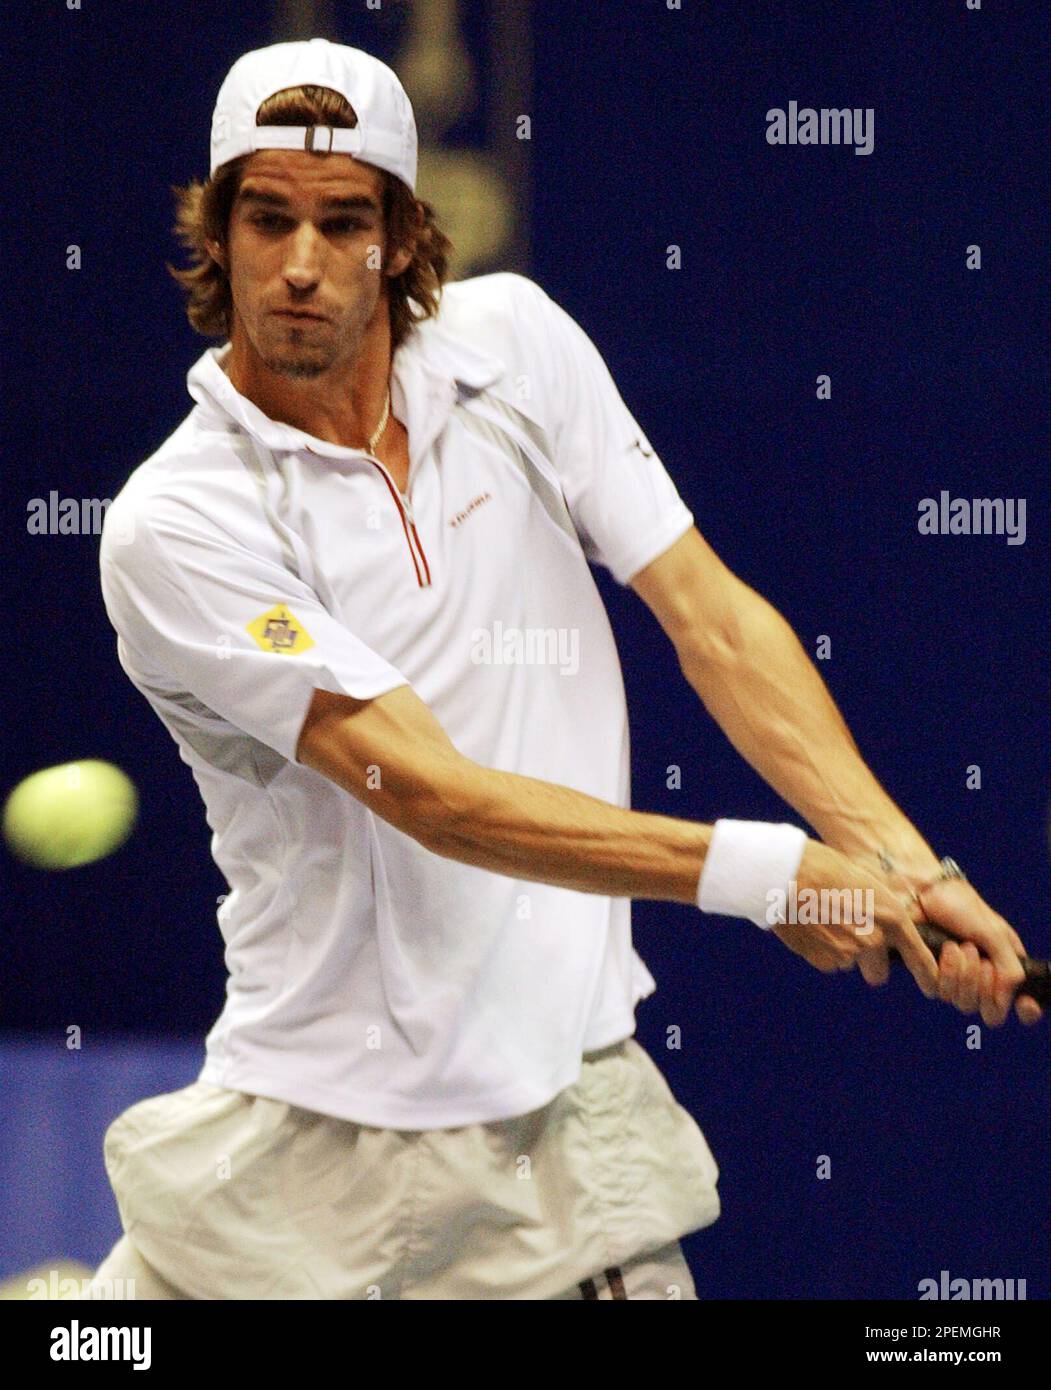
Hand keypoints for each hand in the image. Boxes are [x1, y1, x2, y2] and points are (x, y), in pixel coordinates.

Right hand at [770, 840, 939, 996]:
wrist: (786, 872)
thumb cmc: (824, 867)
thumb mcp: (863, 884)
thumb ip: (876, 913)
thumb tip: (878, 932)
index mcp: (892, 917)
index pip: (919, 957)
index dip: (927, 974)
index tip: (932, 988)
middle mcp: (875, 940)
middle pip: (878, 970)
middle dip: (868, 961)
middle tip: (847, 935)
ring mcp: (849, 953)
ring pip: (848, 961)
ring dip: (838, 948)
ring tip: (821, 917)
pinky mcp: (824, 960)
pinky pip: (827, 961)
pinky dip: (820, 950)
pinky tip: (810, 925)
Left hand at [910, 878, 1041, 1027]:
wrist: (924, 891)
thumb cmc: (961, 905)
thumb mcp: (994, 933)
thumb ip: (1009, 967)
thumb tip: (1009, 998)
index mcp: (1004, 967)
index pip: (1019, 1004)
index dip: (1026, 1012)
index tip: (1025, 1003)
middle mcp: (981, 979)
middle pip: (989, 1011)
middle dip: (985, 984)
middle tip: (978, 954)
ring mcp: (955, 979)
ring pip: (963, 1003)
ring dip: (965, 975)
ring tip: (960, 946)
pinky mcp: (929, 975)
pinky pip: (938, 992)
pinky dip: (945, 971)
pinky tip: (946, 948)